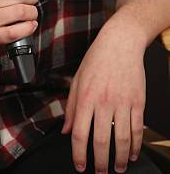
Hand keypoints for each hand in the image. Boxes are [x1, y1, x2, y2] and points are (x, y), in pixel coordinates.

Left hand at [61, 20, 145, 173]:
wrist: (120, 43)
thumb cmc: (97, 59)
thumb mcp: (77, 80)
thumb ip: (71, 107)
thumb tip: (67, 131)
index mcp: (86, 97)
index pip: (80, 134)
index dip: (79, 154)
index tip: (80, 166)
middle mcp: (104, 102)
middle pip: (101, 141)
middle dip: (100, 163)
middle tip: (99, 172)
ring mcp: (122, 103)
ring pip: (122, 139)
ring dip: (119, 159)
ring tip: (117, 168)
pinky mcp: (138, 102)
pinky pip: (137, 129)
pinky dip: (135, 145)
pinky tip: (132, 153)